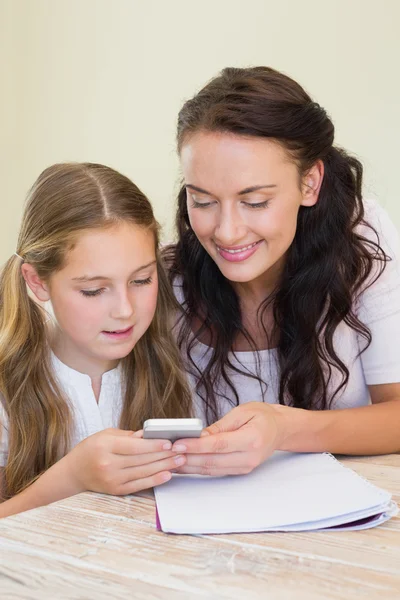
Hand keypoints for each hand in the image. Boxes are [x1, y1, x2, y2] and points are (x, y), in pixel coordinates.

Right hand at [66, 428, 185, 494]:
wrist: (74, 473)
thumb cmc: (92, 449)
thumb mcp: (106, 435)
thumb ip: (128, 435)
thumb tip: (149, 434)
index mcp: (104, 446)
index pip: (134, 446)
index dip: (153, 445)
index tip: (169, 442)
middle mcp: (107, 464)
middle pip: (141, 460)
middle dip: (164, 454)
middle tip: (181, 450)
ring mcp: (111, 479)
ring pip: (143, 472)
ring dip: (164, 466)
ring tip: (179, 460)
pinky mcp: (115, 490)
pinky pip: (139, 485)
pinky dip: (155, 480)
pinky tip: (167, 474)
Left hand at [172, 403, 284, 475]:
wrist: (280, 429)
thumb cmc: (262, 416)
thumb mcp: (242, 412)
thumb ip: (220, 426)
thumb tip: (198, 435)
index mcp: (251, 439)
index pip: (218, 445)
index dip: (196, 445)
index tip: (177, 443)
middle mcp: (249, 457)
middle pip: (212, 461)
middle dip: (187, 458)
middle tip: (167, 454)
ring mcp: (245, 467)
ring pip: (211, 470)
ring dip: (189, 466)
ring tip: (170, 460)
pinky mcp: (240, 471)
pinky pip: (216, 471)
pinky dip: (198, 468)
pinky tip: (184, 464)